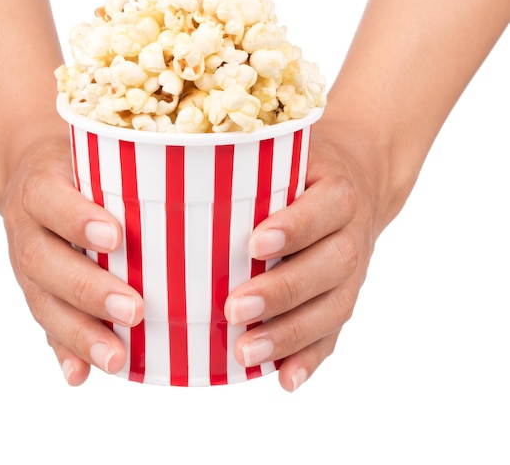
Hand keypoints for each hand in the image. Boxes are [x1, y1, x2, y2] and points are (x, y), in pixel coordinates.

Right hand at [0, 135, 143, 384]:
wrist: (31, 177)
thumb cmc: (80, 166)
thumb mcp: (93, 152)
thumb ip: (128, 163)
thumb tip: (203, 170)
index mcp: (41, 186)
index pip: (50, 199)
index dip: (76, 219)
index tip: (116, 238)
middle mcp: (26, 227)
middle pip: (43, 262)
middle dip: (88, 290)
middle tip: (134, 310)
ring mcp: (25, 264)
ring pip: (42, 301)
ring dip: (78, 333)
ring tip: (116, 358)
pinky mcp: (34, 291)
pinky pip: (43, 324)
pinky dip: (61, 351)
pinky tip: (79, 375)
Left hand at [225, 122, 378, 391]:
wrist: (359, 181)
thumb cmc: (304, 168)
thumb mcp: (288, 150)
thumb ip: (250, 161)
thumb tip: (170, 171)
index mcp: (338, 190)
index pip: (324, 208)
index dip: (295, 228)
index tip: (254, 244)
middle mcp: (352, 233)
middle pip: (330, 266)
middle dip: (283, 291)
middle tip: (233, 309)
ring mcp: (354, 272)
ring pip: (333, 307)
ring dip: (291, 334)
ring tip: (246, 352)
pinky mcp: (344, 296)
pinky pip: (335, 333)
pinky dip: (311, 358)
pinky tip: (284, 379)